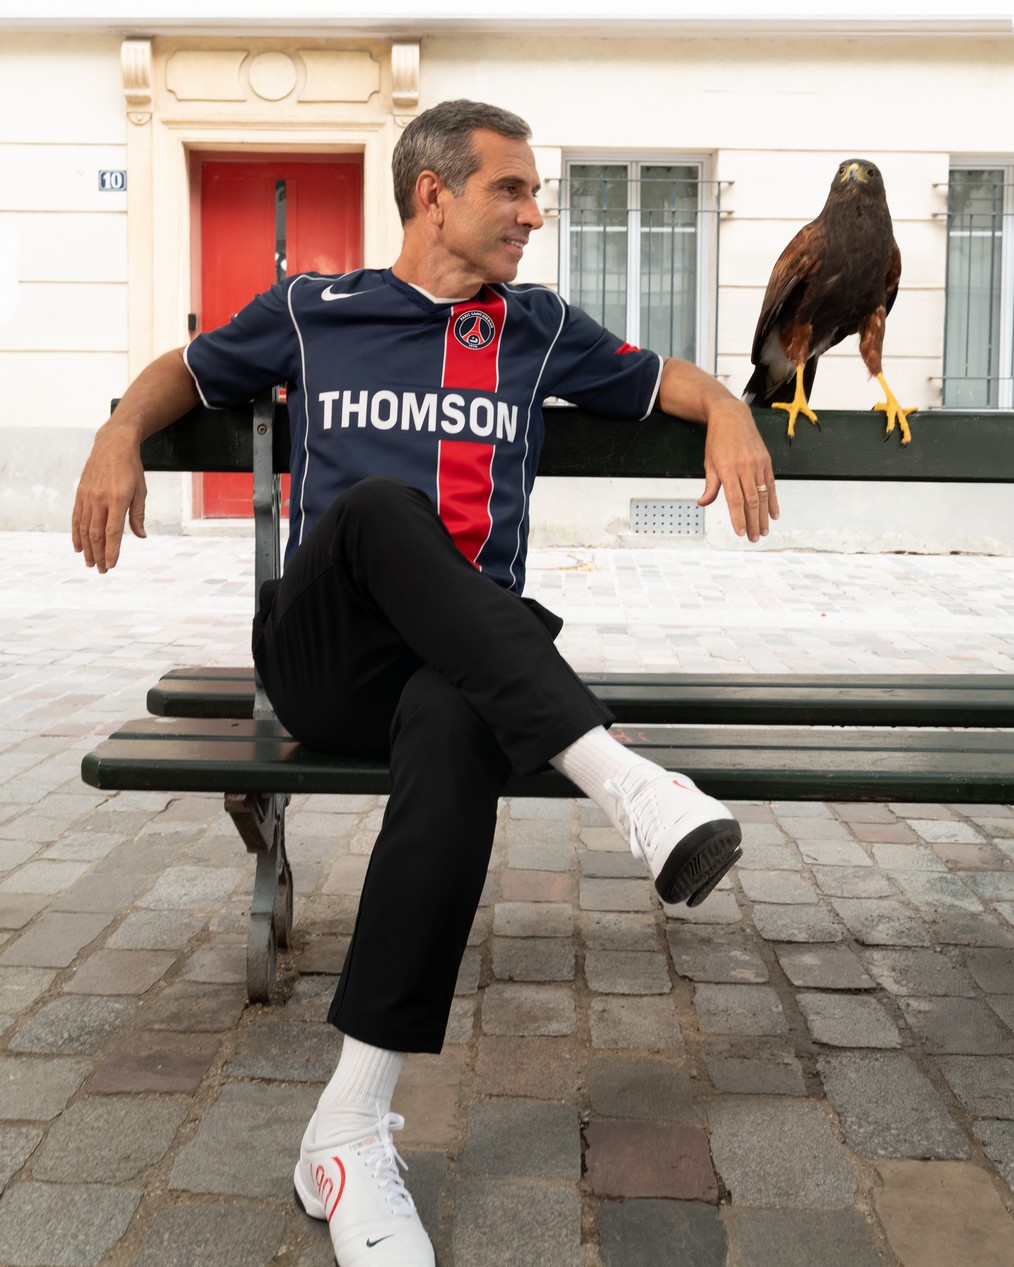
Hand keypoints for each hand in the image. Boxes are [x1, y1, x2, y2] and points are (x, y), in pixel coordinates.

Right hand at [71, 423, 147, 571]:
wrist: (113, 445)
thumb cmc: (131, 469)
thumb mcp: (141, 491)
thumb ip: (138, 515)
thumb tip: (141, 536)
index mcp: (117, 499)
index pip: (113, 531)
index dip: (111, 550)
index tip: (111, 565)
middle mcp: (99, 499)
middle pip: (96, 534)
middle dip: (99, 554)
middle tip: (102, 570)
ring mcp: (87, 496)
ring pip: (84, 528)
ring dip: (86, 548)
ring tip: (89, 563)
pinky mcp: (80, 493)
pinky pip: (76, 517)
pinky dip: (76, 534)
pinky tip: (78, 547)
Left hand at [697, 398, 778, 541]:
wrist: (732, 417)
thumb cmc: (717, 441)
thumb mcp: (709, 462)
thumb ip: (710, 485)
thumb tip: (703, 503)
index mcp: (728, 469)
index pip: (735, 499)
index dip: (738, 517)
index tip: (740, 532)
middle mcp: (745, 467)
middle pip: (752, 500)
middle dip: (753, 522)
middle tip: (754, 538)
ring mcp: (758, 464)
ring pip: (764, 494)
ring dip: (764, 515)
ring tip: (764, 531)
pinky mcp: (766, 461)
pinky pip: (771, 484)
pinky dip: (774, 501)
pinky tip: (774, 514)